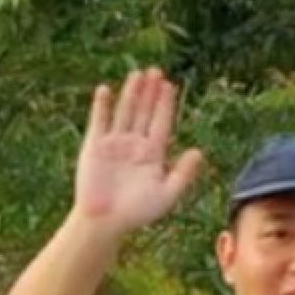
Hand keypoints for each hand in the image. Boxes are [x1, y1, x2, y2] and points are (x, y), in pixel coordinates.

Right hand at [74, 68, 207, 235]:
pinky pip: (99, 122)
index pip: (162, 122)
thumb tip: (199, 152)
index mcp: (153, 154)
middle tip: (157, 71)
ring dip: (131, 93)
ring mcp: (114, 143)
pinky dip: (102, 106)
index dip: (166, 104)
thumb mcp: (166, 195)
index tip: (171, 85)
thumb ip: (183, 174)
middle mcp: (135, 144)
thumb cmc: (137, 213)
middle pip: (145, 112)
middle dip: (151, 93)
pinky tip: (105, 90)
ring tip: (138, 74)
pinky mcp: (95, 146)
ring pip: (125, 112)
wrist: (105, 223)